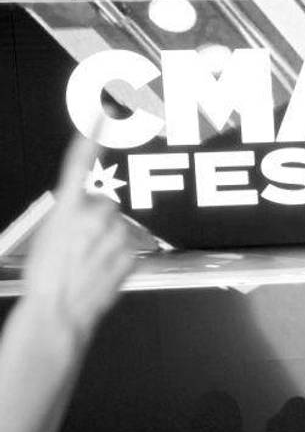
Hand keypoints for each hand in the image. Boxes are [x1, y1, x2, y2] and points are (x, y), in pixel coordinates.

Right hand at [22, 133, 134, 340]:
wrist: (57, 311)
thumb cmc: (46, 278)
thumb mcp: (48, 236)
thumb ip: (70, 216)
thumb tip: (85, 210)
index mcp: (67, 210)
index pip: (78, 166)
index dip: (89, 141)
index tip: (100, 121)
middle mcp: (94, 218)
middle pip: (108, 204)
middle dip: (99, 218)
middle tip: (82, 243)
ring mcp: (116, 236)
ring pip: (121, 227)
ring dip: (111, 238)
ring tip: (90, 260)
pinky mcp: (132, 253)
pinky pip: (131, 248)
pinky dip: (121, 256)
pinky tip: (102, 270)